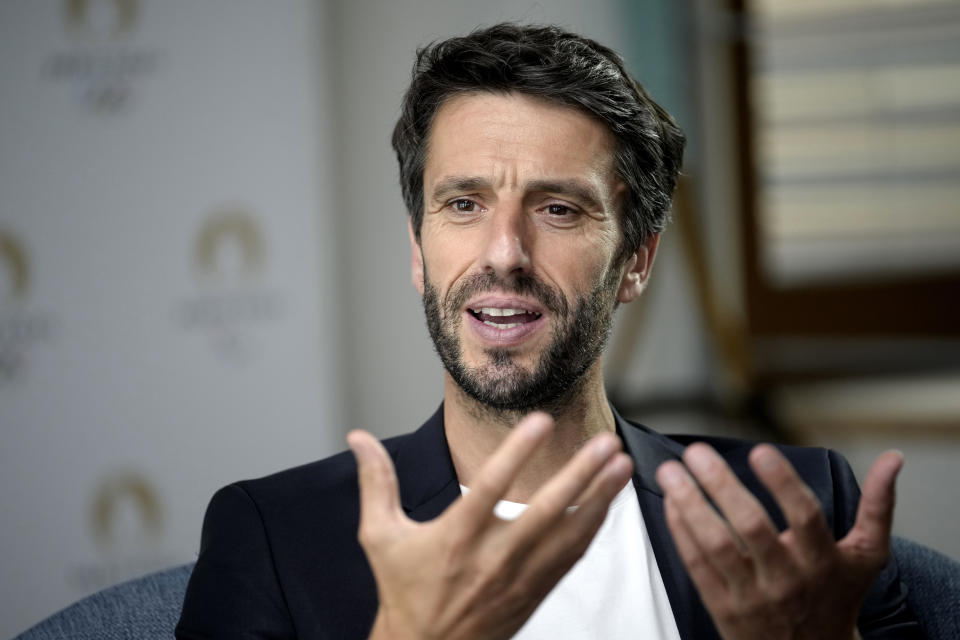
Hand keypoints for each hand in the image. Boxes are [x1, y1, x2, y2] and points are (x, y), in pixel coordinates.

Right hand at [347, 413, 632, 639]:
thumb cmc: (403, 589)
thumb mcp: (380, 536)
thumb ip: (375, 482)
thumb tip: (358, 436)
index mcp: (455, 538)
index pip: (490, 488)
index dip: (517, 453)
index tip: (542, 421)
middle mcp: (494, 557)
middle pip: (546, 512)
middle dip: (581, 475)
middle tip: (606, 443)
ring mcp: (520, 577)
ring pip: (570, 535)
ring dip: (600, 499)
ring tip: (622, 464)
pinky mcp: (535, 591)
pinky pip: (572, 557)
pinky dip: (594, 528)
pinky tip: (609, 501)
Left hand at [656, 444, 902, 639]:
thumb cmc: (836, 596)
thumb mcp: (866, 556)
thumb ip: (877, 506)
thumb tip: (893, 459)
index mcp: (822, 561)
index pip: (804, 517)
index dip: (782, 483)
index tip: (759, 451)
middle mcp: (787, 578)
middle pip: (751, 527)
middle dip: (721, 486)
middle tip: (697, 452)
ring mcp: (752, 594)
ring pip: (717, 546)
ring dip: (690, 506)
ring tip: (671, 472)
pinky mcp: (723, 607)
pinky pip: (698, 566)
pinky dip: (681, 534)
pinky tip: (670, 504)